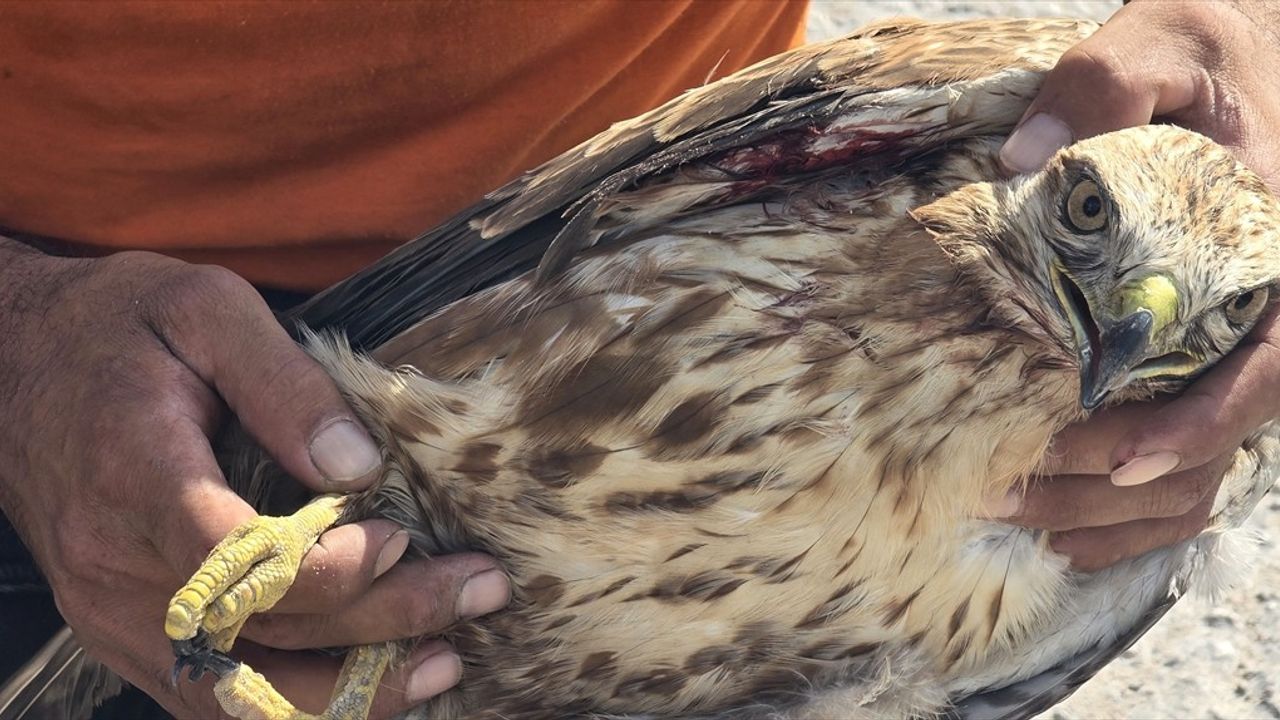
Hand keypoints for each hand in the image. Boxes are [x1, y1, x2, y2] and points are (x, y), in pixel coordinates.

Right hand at [0, 242, 509, 716]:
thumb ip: (284, 383)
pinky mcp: (123, 632)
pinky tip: (368, 687)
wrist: (13, 362)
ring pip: (237, 692)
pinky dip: (294, 703)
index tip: (404, 534)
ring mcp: (114, 613)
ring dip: (349, 693)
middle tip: (479, 591)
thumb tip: (360, 465)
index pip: (240, 560)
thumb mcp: (204, 309)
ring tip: (444, 666)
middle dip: (385, 620)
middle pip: (261, 628)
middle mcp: (117, 566)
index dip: (333, 566)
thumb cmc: (118, 326)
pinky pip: (210, 696)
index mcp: (138, 477)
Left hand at [995, 0, 1279, 569]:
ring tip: (1017, 514)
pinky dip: (1132, 502)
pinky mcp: (1203, 348)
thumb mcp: (1167, 46)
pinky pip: (1190, 449)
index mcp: (1278, 256)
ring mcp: (1237, 337)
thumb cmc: (1211, 56)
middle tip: (1015, 492)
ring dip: (1115, 504)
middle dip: (1122, 479)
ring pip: (1203, 460)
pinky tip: (1063, 528)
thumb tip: (1026, 158)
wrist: (1235, 61)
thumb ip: (1108, 85)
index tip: (1118, 458)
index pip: (1266, 365)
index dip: (1201, 424)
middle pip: (1221, 433)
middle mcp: (1268, 311)